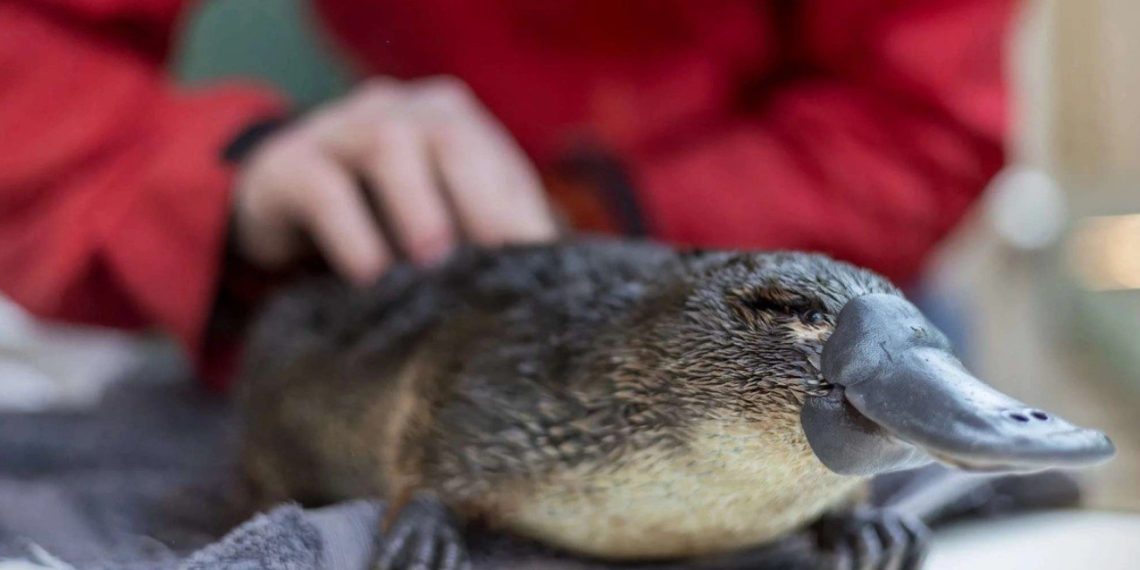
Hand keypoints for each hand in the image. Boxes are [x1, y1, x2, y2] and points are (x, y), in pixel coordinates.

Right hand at [232, 77, 556, 284]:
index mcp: (450, 118)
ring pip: (388, 145)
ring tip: (432, 263)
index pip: (499, 160)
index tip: (540, 270)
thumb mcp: (441, 220)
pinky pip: (324, 187)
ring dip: (417, 206)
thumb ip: (487, 236)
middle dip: (479, 197)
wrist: (282, 204)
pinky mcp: (288, 164)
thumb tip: (544, 284)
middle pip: (451, 135)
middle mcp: (400, 109)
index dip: (521, 214)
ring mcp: (340, 127)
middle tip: (494, 257)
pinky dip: (352, 232)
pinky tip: (369, 275)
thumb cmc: (384, 218)